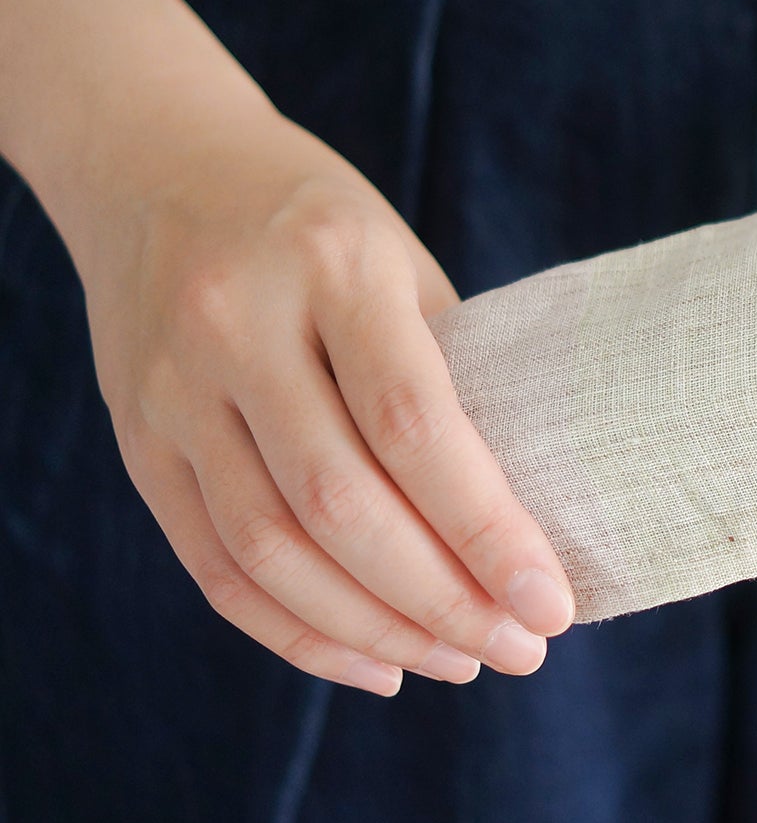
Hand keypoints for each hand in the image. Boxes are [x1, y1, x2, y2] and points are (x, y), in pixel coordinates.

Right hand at [0, 0, 572, 696]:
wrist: (155, 161)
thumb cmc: (318, 223)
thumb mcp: (400, 258)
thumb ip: (451, 372)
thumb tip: (526, 517)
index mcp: (333, 264)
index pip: (416, 426)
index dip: (487, 531)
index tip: (553, 603)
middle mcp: (238, 324)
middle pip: (342, 505)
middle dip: (443, 600)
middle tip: (522, 649)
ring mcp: (172, 386)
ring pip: (271, 551)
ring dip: (375, 630)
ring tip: (458, 661)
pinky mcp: (136, 436)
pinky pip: (213, 563)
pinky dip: (294, 630)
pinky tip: (370, 661)